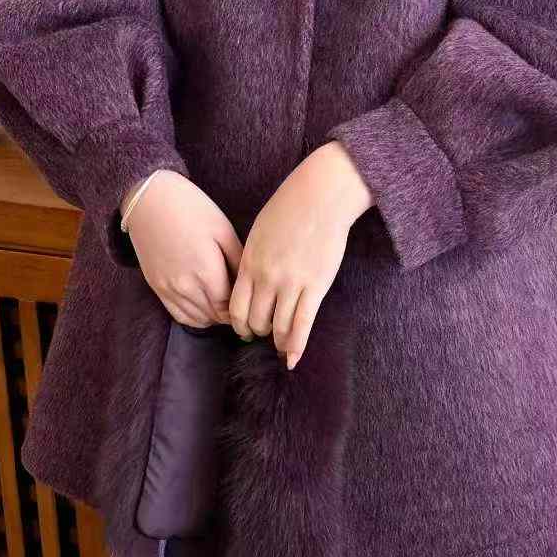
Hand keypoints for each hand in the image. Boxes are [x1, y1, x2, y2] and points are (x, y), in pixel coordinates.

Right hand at [125, 170, 242, 327]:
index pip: (229, 307)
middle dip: (230, 314)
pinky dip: (195, 317)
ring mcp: (168, 289)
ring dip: (213, 317)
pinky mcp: (156, 287)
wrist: (149, 199)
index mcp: (206, 272)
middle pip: (214, 316)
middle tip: (242, 304)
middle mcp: (186, 286)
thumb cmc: (191, 209)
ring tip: (224, 304)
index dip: (242, 308)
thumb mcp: (224, 230)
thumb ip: (239, 261)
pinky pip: (178, 315)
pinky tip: (205, 306)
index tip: (250, 301)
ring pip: (197, 320)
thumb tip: (250, 283)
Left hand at [229, 141, 372, 364]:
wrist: (320, 196)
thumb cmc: (290, 208)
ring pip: (278, 326)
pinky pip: (302, 324)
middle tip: (264, 335)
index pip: (235, 306)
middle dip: (258, 332)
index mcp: (249, 262)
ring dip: (278, 340)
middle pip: (255, 319)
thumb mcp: (259, 232)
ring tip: (281, 345)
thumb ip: (252, 258)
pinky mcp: (315, 286)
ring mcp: (291, 283)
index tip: (244, 328)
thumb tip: (249, 279)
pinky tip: (293, 360)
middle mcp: (266, 277)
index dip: (238, 324)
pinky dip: (297, 345)